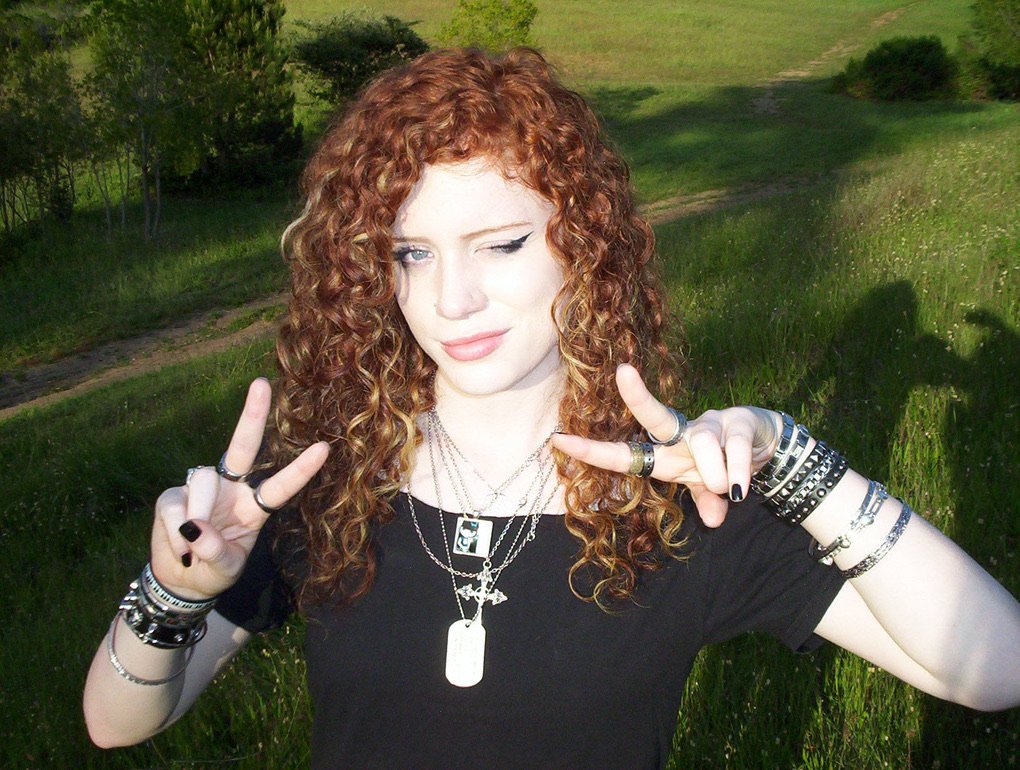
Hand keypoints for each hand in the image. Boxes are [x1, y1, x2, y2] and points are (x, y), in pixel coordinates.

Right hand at [149, 378, 328, 598]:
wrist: (181, 581)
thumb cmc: (214, 570)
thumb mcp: (225, 568)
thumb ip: (217, 551)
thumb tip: (195, 527)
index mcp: (254, 506)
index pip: (280, 485)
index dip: (301, 470)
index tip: (325, 449)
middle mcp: (231, 489)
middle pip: (242, 447)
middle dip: (252, 416)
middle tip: (261, 384)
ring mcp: (201, 489)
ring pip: (202, 483)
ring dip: (199, 514)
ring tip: (193, 547)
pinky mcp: (172, 497)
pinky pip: (175, 506)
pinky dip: (175, 532)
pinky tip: (181, 550)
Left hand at [550, 364, 778, 526]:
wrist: (766, 443)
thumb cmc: (720, 462)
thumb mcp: (707, 487)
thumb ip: (705, 501)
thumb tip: (714, 522)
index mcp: (665, 454)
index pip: (624, 453)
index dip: (592, 451)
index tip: (558, 441)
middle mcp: (682, 434)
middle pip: (655, 415)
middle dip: (639, 397)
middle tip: (623, 373)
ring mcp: (711, 424)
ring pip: (701, 440)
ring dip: (711, 470)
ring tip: (724, 489)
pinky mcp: (740, 422)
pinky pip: (733, 446)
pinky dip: (736, 470)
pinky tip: (738, 489)